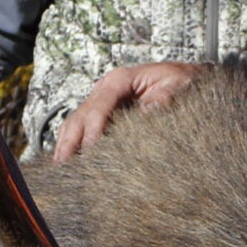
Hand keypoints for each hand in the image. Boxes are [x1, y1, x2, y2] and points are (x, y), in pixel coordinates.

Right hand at [52, 61, 209, 161]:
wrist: (186, 78)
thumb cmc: (182, 81)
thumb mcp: (179, 84)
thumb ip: (164, 97)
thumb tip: (147, 111)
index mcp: (120, 80)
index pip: (99, 107)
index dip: (92, 130)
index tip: (91, 153)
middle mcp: (106, 88)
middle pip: (80, 116)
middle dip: (70, 141)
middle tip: (62, 166)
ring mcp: (102, 101)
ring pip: (75, 123)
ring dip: (66, 145)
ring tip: (59, 169)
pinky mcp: (104, 113)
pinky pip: (83, 129)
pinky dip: (73, 145)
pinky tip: (69, 163)